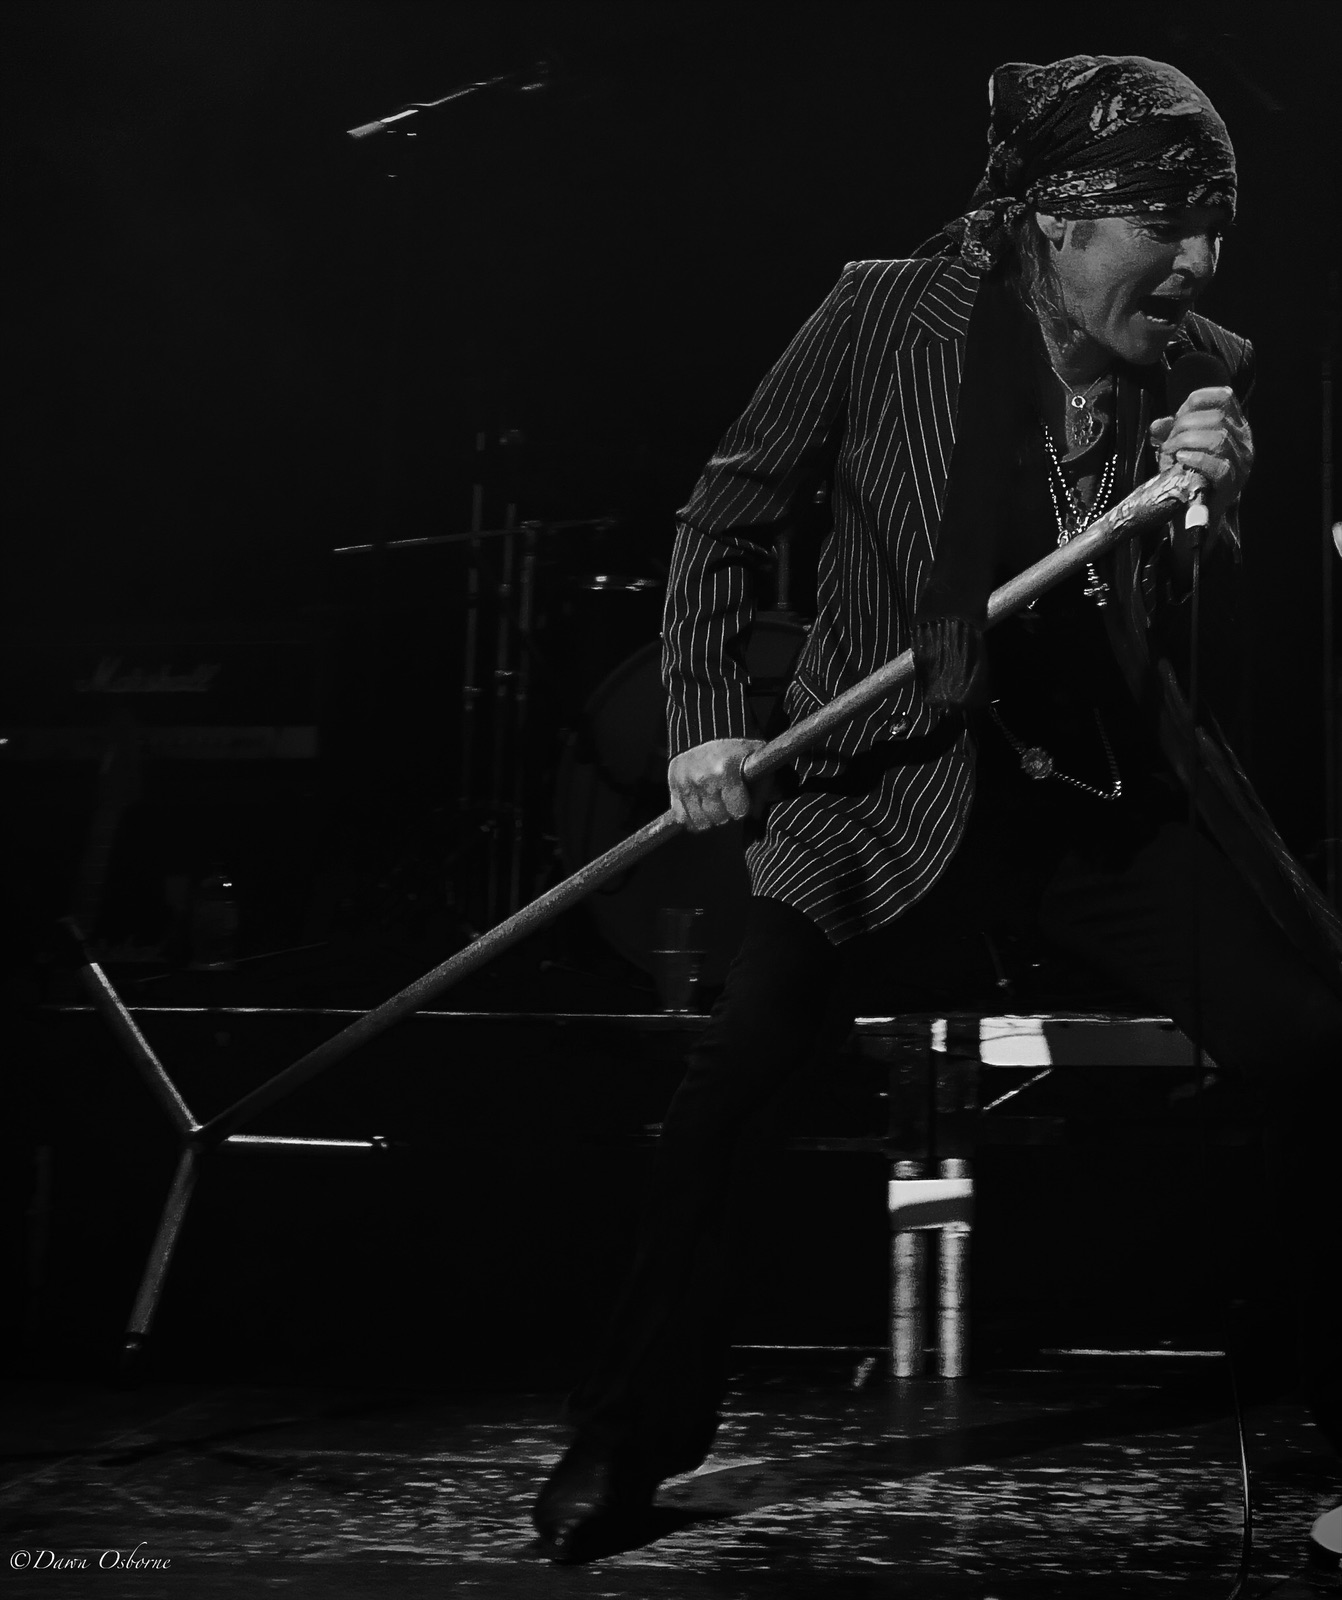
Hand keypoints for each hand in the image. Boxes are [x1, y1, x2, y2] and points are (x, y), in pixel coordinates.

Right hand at [667, 738, 764, 832]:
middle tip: (727, 799)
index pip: (738, 811)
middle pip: (719, 818)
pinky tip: (699, 810)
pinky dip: (691, 818)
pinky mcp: (674, 786)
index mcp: (725, 771)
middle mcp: (703, 779)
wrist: (704, 731)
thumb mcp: (754, 761)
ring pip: (700, 822)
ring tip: (714, 803)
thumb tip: (756, 814)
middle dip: (726, 812)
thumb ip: (761, 787)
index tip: (741, 797)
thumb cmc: (733, 748)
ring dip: (709, 817)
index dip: (742, 806)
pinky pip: (682, 817)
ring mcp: (686, 784)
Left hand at [1148, 385, 1253, 523]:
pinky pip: (1219, 466)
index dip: (1196, 401)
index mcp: (1235, 426)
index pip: (1224, 397)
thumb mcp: (1177, 447)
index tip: (1177, 416)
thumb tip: (1158, 425)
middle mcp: (1244, 442)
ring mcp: (1241, 464)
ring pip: (1218, 439)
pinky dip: (1197, 459)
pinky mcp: (1232, 484)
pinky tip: (1181, 460)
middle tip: (1168, 442)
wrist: (1193, 514)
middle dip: (1184, 426)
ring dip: (1186, 442)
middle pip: (1217, 418)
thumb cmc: (1188, 477)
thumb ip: (1169, 432)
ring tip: (1171, 453)